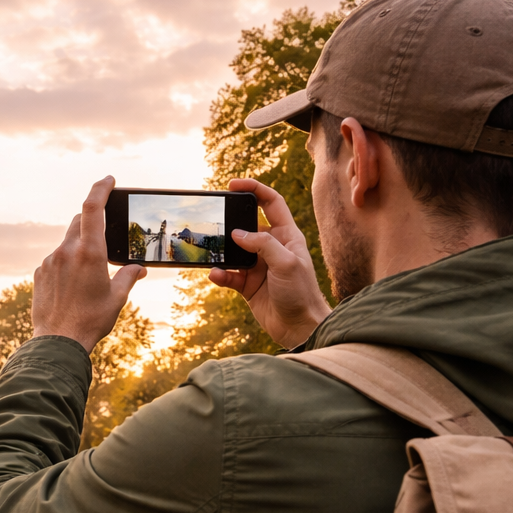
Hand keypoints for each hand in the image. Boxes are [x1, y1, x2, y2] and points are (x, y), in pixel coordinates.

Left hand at [33, 176, 145, 353]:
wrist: (58, 341)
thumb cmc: (91, 320)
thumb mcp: (117, 298)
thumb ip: (128, 277)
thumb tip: (138, 269)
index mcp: (90, 253)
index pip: (92, 207)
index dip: (100, 188)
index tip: (109, 180)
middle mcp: (66, 251)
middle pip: (78, 222)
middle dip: (91, 222)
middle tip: (103, 235)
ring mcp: (50, 261)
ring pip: (66, 243)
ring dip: (78, 248)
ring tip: (88, 275)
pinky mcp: (39, 273)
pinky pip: (55, 260)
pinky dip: (65, 264)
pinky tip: (72, 287)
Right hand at [211, 179, 331, 348]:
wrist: (300, 328)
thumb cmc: (302, 293)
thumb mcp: (287, 263)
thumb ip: (263, 244)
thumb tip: (237, 234)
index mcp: (287, 235)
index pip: (271, 203)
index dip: (254, 189)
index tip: (233, 184)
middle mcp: (271, 247)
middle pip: (247, 225)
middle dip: (230, 222)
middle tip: (214, 219)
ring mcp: (258, 266)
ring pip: (234, 251)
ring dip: (221, 251)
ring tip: (210, 251)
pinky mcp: (248, 285)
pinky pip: (229, 275)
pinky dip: (220, 274)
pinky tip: (216, 275)